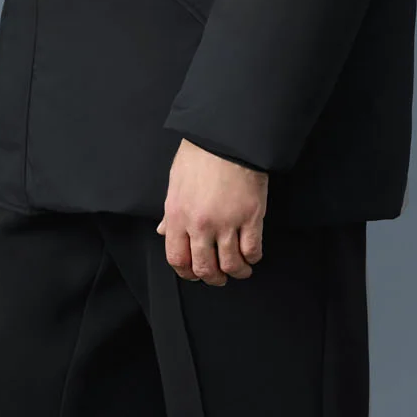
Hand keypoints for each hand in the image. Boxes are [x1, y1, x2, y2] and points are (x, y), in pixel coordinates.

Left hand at [157, 138, 267, 283]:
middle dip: (212, 279)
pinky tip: (252, 256)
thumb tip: (164, 230)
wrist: (228, 138)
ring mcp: (227, 223)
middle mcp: (200, 225)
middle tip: (219, 278)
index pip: (177, 258)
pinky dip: (253, 258)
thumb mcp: (176, 182)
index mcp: (178, 216)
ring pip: (231, 264)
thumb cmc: (200, 154)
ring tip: (241, 270)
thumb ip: (170, 212)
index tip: (194, 274)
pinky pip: (252, 249)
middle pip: (204, 268)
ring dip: (237, 272)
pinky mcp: (251, 217)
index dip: (186, 273)